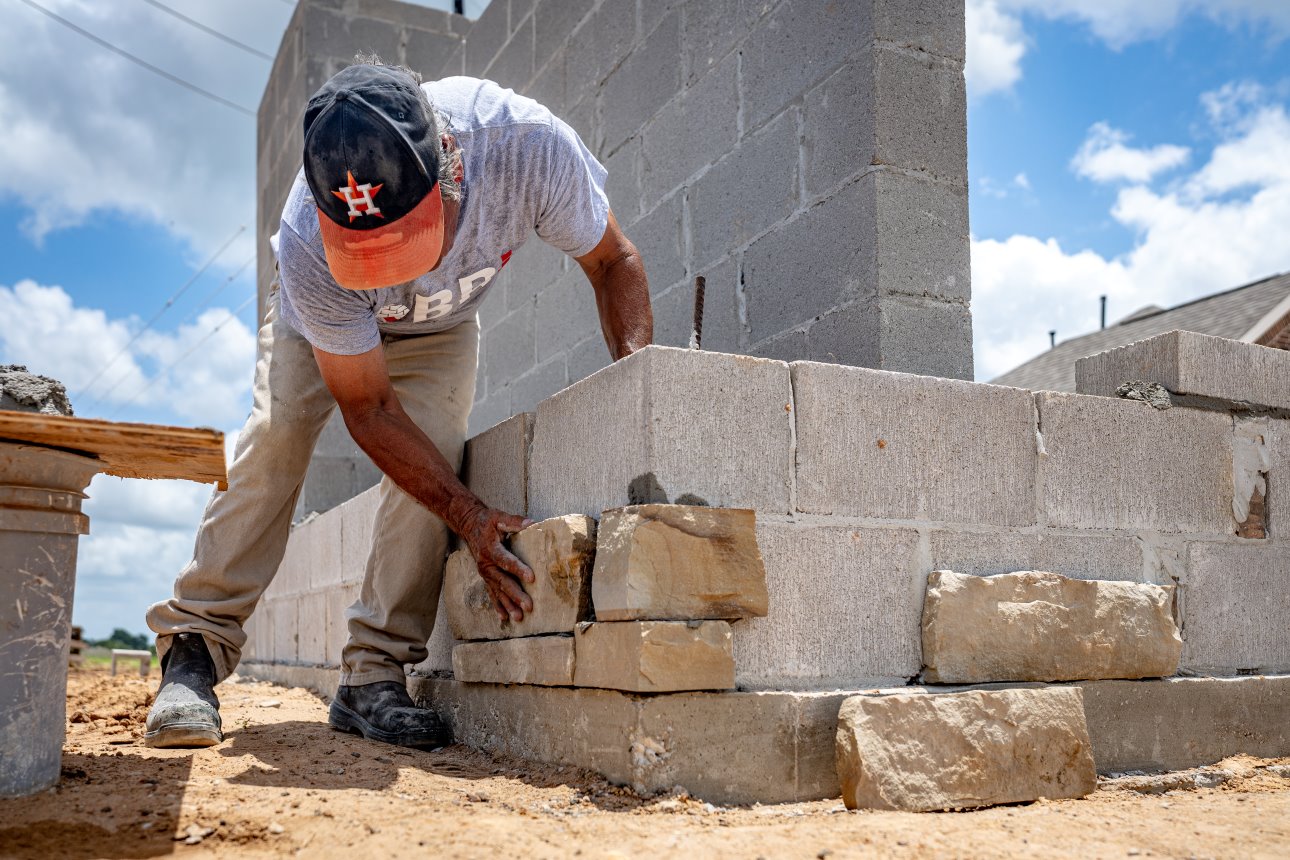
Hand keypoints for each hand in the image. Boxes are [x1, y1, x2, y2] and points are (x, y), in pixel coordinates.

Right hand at [458, 505, 534, 622]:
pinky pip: (491, 594)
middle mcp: (486, 564)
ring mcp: (485, 573)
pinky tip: (504, 617)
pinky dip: (498, 606)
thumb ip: (514, 522)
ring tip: (519, 617)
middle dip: (516, 595)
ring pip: (497, 591)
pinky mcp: (486, 577)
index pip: (506, 560)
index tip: (532, 577)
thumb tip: (532, 523)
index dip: (518, 569)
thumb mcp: (499, 517)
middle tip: (529, 606)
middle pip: (502, 581)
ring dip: (508, 605)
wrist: (469, 526)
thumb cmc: (487, 521)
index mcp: (491, 549)